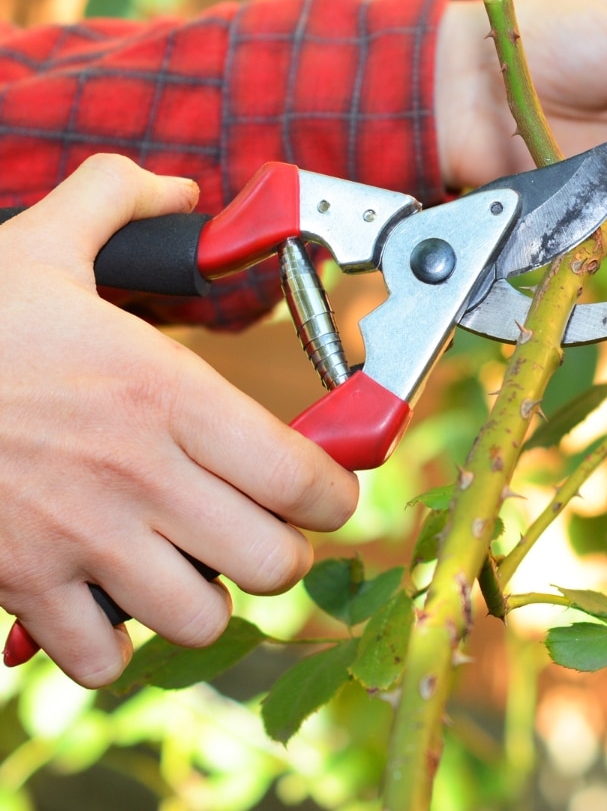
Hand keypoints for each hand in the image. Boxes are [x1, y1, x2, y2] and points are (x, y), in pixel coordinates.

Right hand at [0, 156, 357, 686]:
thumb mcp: (45, 242)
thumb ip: (118, 198)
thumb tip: (178, 188)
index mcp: (162, 390)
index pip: (300, 475)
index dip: (333, 492)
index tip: (325, 486)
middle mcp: (137, 472)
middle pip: (273, 561)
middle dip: (281, 548)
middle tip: (260, 523)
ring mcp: (81, 536)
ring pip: (201, 619)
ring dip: (205, 594)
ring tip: (188, 559)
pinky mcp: (24, 584)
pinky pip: (102, 660)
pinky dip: (115, 643)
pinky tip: (108, 594)